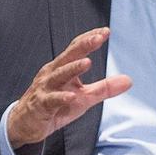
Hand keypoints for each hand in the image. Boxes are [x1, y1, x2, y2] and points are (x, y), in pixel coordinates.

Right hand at [7, 28, 131, 148]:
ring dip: (73, 68)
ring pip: (59, 74)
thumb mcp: (84, 97)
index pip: (76, 48)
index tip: (105, 31)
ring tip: (87, 62)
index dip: (90, 38)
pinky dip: (62, 98)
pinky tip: (72, 96)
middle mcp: (52, 73)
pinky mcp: (41, 105)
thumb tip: (128, 80)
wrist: (26, 123)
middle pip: (68, 56)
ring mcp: (45, 88)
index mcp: (62, 68)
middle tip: (99, 37)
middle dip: (84, 46)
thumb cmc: (55, 106)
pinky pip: (52, 100)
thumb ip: (105, 88)